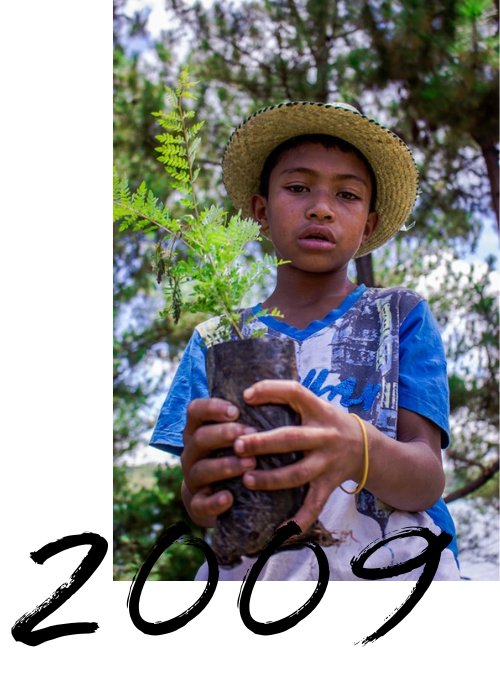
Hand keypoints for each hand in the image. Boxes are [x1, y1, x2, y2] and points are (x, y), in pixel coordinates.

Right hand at [181, 397, 256, 526]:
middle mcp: (192, 453)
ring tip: (250, 463)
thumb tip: (277, 391)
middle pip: (199, 438)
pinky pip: (201, 503)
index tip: (235, 410)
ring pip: (201, 469)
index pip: (195, 411)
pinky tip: (229, 498)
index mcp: (198, 431)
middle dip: (224, 434)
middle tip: (250, 434)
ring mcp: (193, 478)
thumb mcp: (235, 436)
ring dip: (226, 465)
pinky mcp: (198, 504)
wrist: (218, 497)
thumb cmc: (233, 456)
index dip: (212, 408)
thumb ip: (246, 418)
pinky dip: (214, 501)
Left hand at [232, 380, 364, 535]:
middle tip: (237, 445)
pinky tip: (279, 531)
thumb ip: (289, 400)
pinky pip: (314, 505)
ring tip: (247, 479)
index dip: (271, 390)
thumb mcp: (316, 405)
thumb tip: (247, 393)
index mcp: (319, 410)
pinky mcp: (329, 484)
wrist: (367, 447)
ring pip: (298, 474)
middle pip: (292, 438)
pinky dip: (298, 520)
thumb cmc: (328, 423)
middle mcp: (325, 436)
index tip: (246, 395)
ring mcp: (327, 462)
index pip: (295, 392)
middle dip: (263, 443)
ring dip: (271, 479)